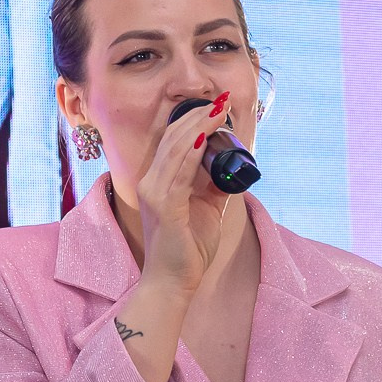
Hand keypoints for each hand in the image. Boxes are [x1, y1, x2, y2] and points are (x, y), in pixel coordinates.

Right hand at [135, 93, 232, 298]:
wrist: (174, 282)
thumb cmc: (188, 249)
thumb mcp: (207, 209)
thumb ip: (214, 185)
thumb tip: (230, 166)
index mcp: (159, 181)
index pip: (173, 141)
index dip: (193, 119)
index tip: (216, 104)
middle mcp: (151, 181)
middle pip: (173, 138)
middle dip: (198, 115)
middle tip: (221, 99)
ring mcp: (154, 192)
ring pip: (176, 149)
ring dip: (199, 126)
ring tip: (218, 109)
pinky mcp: (163, 206)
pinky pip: (179, 172)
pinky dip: (193, 151)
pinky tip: (206, 136)